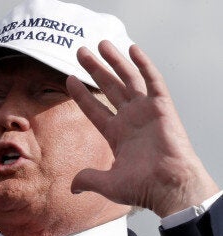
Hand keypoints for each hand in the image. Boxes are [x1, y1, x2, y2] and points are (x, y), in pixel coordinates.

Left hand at [66, 40, 218, 217]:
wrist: (169, 188)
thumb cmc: (143, 188)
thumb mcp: (108, 184)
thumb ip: (88, 179)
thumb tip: (72, 187)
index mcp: (117, 134)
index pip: (94, 108)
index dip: (81, 93)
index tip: (68, 78)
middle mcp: (130, 119)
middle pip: (108, 87)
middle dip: (94, 69)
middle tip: (81, 52)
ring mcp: (146, 112)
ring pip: (127, 79)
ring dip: (115, 60)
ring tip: (100, 44)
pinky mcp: (162, 108)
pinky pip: (153, 81)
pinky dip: (144, 65)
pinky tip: (132, 49)